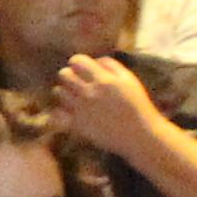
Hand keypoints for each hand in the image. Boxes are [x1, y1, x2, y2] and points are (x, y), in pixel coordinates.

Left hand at [45, 50, 173, 162]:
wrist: (139, 135)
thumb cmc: (137, 105)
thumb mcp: (129, 80)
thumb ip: (112, 66)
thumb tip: (95, 60)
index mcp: (103, 79)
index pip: (77, 61)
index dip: (76, 63)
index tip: (80, 68)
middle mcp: (89, 92)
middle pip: (64, 74)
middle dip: (68, 75)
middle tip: (75, 82)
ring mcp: (81, 109)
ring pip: (58, 92)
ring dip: (64, 92)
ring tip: (72, 97)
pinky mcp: (77, 125)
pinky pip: (56, 114)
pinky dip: (59, 112)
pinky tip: (68, 112)